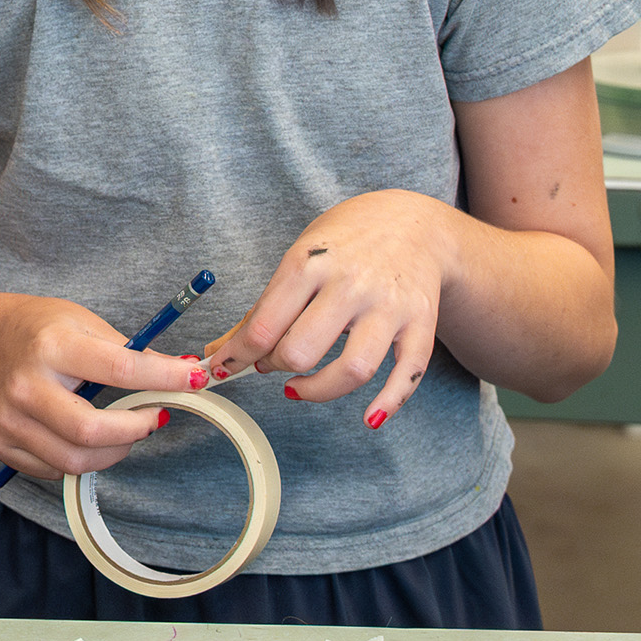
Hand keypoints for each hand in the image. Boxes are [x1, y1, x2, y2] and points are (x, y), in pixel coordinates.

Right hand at [0, 295, 197, 480]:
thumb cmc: (47, 332)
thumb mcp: (89, 325)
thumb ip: (134, 354)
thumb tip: (187, 374)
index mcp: (52, 346)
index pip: (119, 370)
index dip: (164, 379)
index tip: (193, 381)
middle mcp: (24, 385)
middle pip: (90, 432)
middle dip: (135, 431)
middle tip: (152, 418)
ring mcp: (8, 418)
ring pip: (73, 461)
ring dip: (112, 451)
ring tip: (121, 429)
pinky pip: (53, 469)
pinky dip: (80, 458)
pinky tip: (82, 436)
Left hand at [205, 190, 457, 426]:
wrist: (412, 224)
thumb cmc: (346, 242)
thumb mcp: (297, 259)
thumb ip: (262, 308)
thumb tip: (220, 351)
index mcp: (309, 265)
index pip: (263, 327)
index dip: (236, 357)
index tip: (223, 368)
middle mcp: (350, 285)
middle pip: (301, 352)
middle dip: (274, 367)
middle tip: (271, 363)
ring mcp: (389, 306)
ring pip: (353, 370)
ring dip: (318, 391)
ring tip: (300, 387)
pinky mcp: (420, 323)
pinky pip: (407, 375)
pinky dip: (388, 404)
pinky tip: (369, 417)